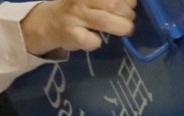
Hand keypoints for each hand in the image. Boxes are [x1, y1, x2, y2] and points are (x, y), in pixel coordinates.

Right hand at [21, 0, 137, 55]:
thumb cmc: (78, 10)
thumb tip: (134, 3)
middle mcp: (80, 0)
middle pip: (114, 5)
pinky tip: (96, 40)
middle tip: (128, 21)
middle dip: (128, 15)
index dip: (129, 1)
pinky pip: (92, 40)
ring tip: (125, 30)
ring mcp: (75, 17)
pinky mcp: (71, 35)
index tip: (132, 5)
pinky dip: (98, 42)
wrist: (49, 23)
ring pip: (104, 21)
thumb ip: (110, 1)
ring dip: (121, 28)